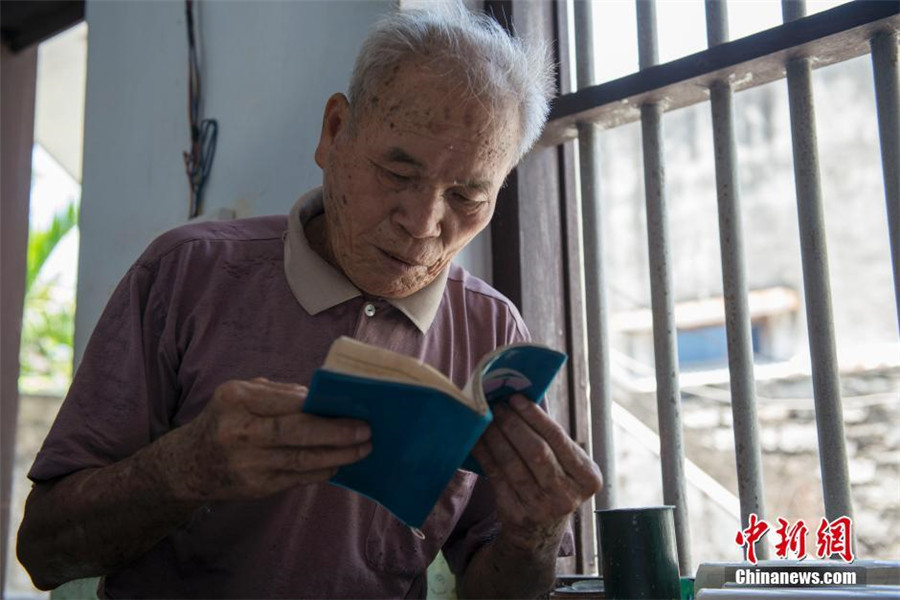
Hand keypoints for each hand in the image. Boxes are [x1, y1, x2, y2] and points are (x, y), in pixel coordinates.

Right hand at [170, 378, 371, 501]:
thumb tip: (323, 398)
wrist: (189, 464)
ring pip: (302, 460)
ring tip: (362, 449)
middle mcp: (239, 432)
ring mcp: (246, 464)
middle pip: (297, 432)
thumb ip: (279, 393)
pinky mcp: (255, 488)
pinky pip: (297, 478)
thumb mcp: (241, 395)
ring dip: (337, 456)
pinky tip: (337, 463)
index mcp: (236, 399)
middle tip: (366, 431)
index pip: (288, 402)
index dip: (323, 407)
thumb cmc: (225, 419)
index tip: (354, 407)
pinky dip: (321, 471)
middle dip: (337, 433)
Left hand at [471, 394, 602, 552]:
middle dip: (513, 424)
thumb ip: (554, 441)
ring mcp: (542, 508)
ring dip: (495, 436)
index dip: (535, 417)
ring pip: (512, 463)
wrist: (540, 532)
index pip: (559, 439)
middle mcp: (568, 495)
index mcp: (588, 478)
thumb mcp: (568, 468)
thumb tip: (520, 401)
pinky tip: (477, 439)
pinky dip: (485, 454)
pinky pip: (496, 476)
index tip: (516, 398)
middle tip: (497, 406)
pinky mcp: (516, 514)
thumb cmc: (554, 485)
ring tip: (485, 419)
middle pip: (536, 451)